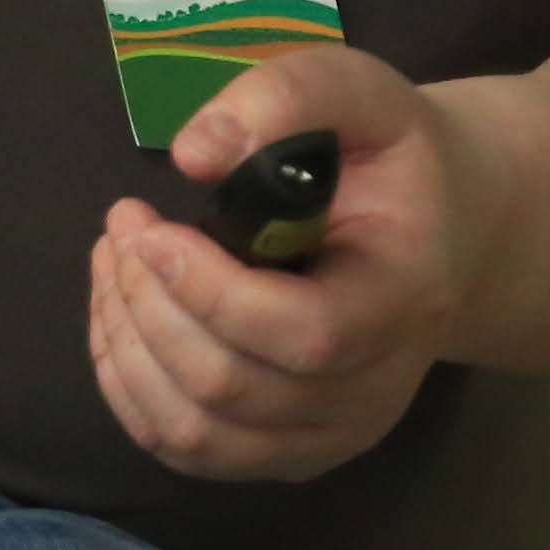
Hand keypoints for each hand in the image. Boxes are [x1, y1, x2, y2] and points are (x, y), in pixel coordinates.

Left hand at [86, 47, 495, 482]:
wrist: (436, 234)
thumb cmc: (391, 161)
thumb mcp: (363, 95)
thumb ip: (290, 97)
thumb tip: (194, 153)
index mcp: (402, 301)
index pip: (303, 333)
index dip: (210, 289)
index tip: (150, 227)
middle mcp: (373, 391)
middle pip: (231, 387)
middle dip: (149, 304)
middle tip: (122, 226)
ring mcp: (329, 436)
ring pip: (196, 431)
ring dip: (127, 347)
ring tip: (113, 264)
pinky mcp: (286, 454)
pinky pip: (187, 450)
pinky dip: (130, 387)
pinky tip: (118, 316)